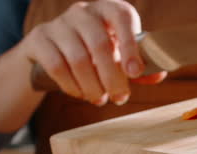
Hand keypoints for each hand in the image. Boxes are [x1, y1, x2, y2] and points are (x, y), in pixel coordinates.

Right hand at [20, 0, 165, 105]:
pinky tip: (81, 94)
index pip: (122, 16)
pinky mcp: (39, 39)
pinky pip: (57, 66)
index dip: (131, 45)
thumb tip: (157, 75)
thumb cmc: (92, 53)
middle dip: (112, 77)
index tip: (135, 73)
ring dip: (92, 86)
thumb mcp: (116, 56)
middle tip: (120, 98)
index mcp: (107, 10)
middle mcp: (82, 12)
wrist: (48, 52)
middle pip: (100, 44)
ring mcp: (58, 24)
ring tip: (101, 99)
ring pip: (78, 59)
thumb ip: (136, 65)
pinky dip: (72, 86)